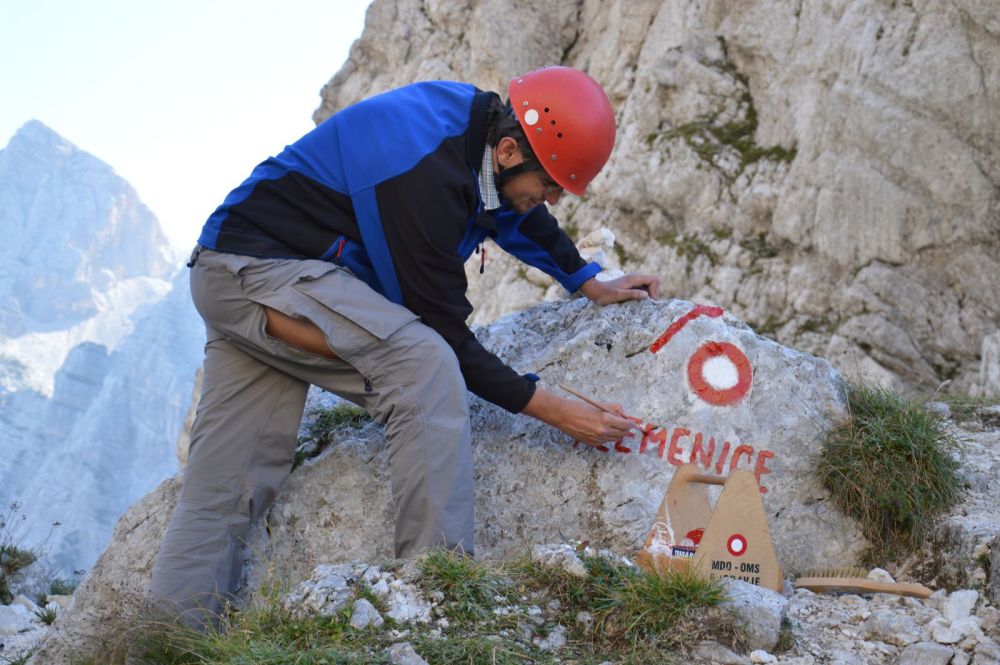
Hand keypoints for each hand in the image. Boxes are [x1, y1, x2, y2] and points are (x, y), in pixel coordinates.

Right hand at [521, 387, 635, 446]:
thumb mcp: (600, 404)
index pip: (626, 424)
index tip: (632, 422)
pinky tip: (602, 430)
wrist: (563, 416)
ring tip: (614, 427)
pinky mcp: (592, 444)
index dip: (630, 423)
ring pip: (614, 438)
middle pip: (622, 433)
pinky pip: (605, 441)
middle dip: (625, 429)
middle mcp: (603, 431)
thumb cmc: (580, 407)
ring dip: (617, 433)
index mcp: (606, 420)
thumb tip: (625, 415)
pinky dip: (607, 436)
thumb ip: (615, 409)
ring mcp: (598, 439)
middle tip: (626, 425)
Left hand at [579, 273, 660, 304]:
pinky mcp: (632, 286)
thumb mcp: (619, 295)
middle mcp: (636, 278)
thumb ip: (633, 294)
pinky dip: (644, 295)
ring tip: (642, 303)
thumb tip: (646, 295)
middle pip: (654, 282)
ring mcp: (634, 281)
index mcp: (635, 278)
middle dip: (654, 293)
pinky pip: (644, 289)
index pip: (655, 280)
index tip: (648, 300)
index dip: (655, 290)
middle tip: (647, 303)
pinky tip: (637, 302)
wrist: (595, 290)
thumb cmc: (605, 294)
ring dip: (649, 295)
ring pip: (650, 286)